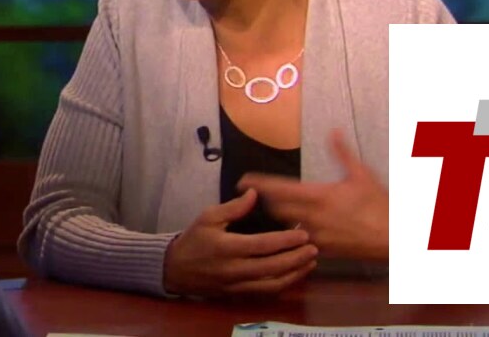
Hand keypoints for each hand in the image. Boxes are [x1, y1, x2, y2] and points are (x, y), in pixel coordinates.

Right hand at [162, 188, 318, 296]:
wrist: (175, 269)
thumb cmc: (193, 240)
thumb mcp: (208, 217)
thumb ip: (233, 207)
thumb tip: (254, 193)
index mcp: (227, 247)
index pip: (263, 245)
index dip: (286, 240)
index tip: (303, 234)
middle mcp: (234, 269)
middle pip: (273, 267)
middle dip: (296, 258)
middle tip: (314, 248)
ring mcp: (237, 285)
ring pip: (272, 284)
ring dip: (294, 274)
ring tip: (310, 262)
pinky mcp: (238, 294)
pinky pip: (265, 293)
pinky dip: (283, 285)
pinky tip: (294, 275)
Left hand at [238, 128, 388, 261]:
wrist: (394, 237)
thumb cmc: (378, 204)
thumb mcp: (361, 174)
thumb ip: (342, 152)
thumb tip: (333, 130)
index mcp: (318, 196)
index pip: (279, 189)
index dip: (258, 184)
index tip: (242, 180)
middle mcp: (312, 217)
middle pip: (277, 209)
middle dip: (268, 201)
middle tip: (260, 193)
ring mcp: (316, 235)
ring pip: (287, 226)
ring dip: (282, 217)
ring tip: (279, 209)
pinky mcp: (324, 250)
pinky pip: (302, 242)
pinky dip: (297, 234)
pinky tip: (299, 229)